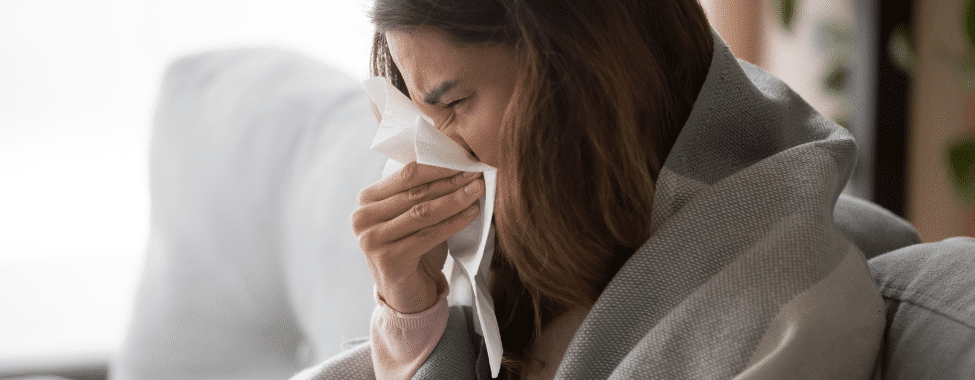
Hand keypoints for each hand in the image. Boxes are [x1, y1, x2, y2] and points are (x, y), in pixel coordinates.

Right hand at [351, 162, 483, 313]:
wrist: (407, 295)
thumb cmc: (413, 249)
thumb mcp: (411, 216)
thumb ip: (422, 192)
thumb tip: (458, 162)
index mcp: (366, 200)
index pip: (405, 174)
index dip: (437, 165)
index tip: (465, 159)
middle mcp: (362, 218)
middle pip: (414, 193)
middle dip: (449, 181)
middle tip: (476, 173)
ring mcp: (371, 240)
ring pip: (422, 212)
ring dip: (454, 199)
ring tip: (477, 190)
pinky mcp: (388, 260)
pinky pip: (428, 235)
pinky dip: (453, 223)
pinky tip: (472, 213)